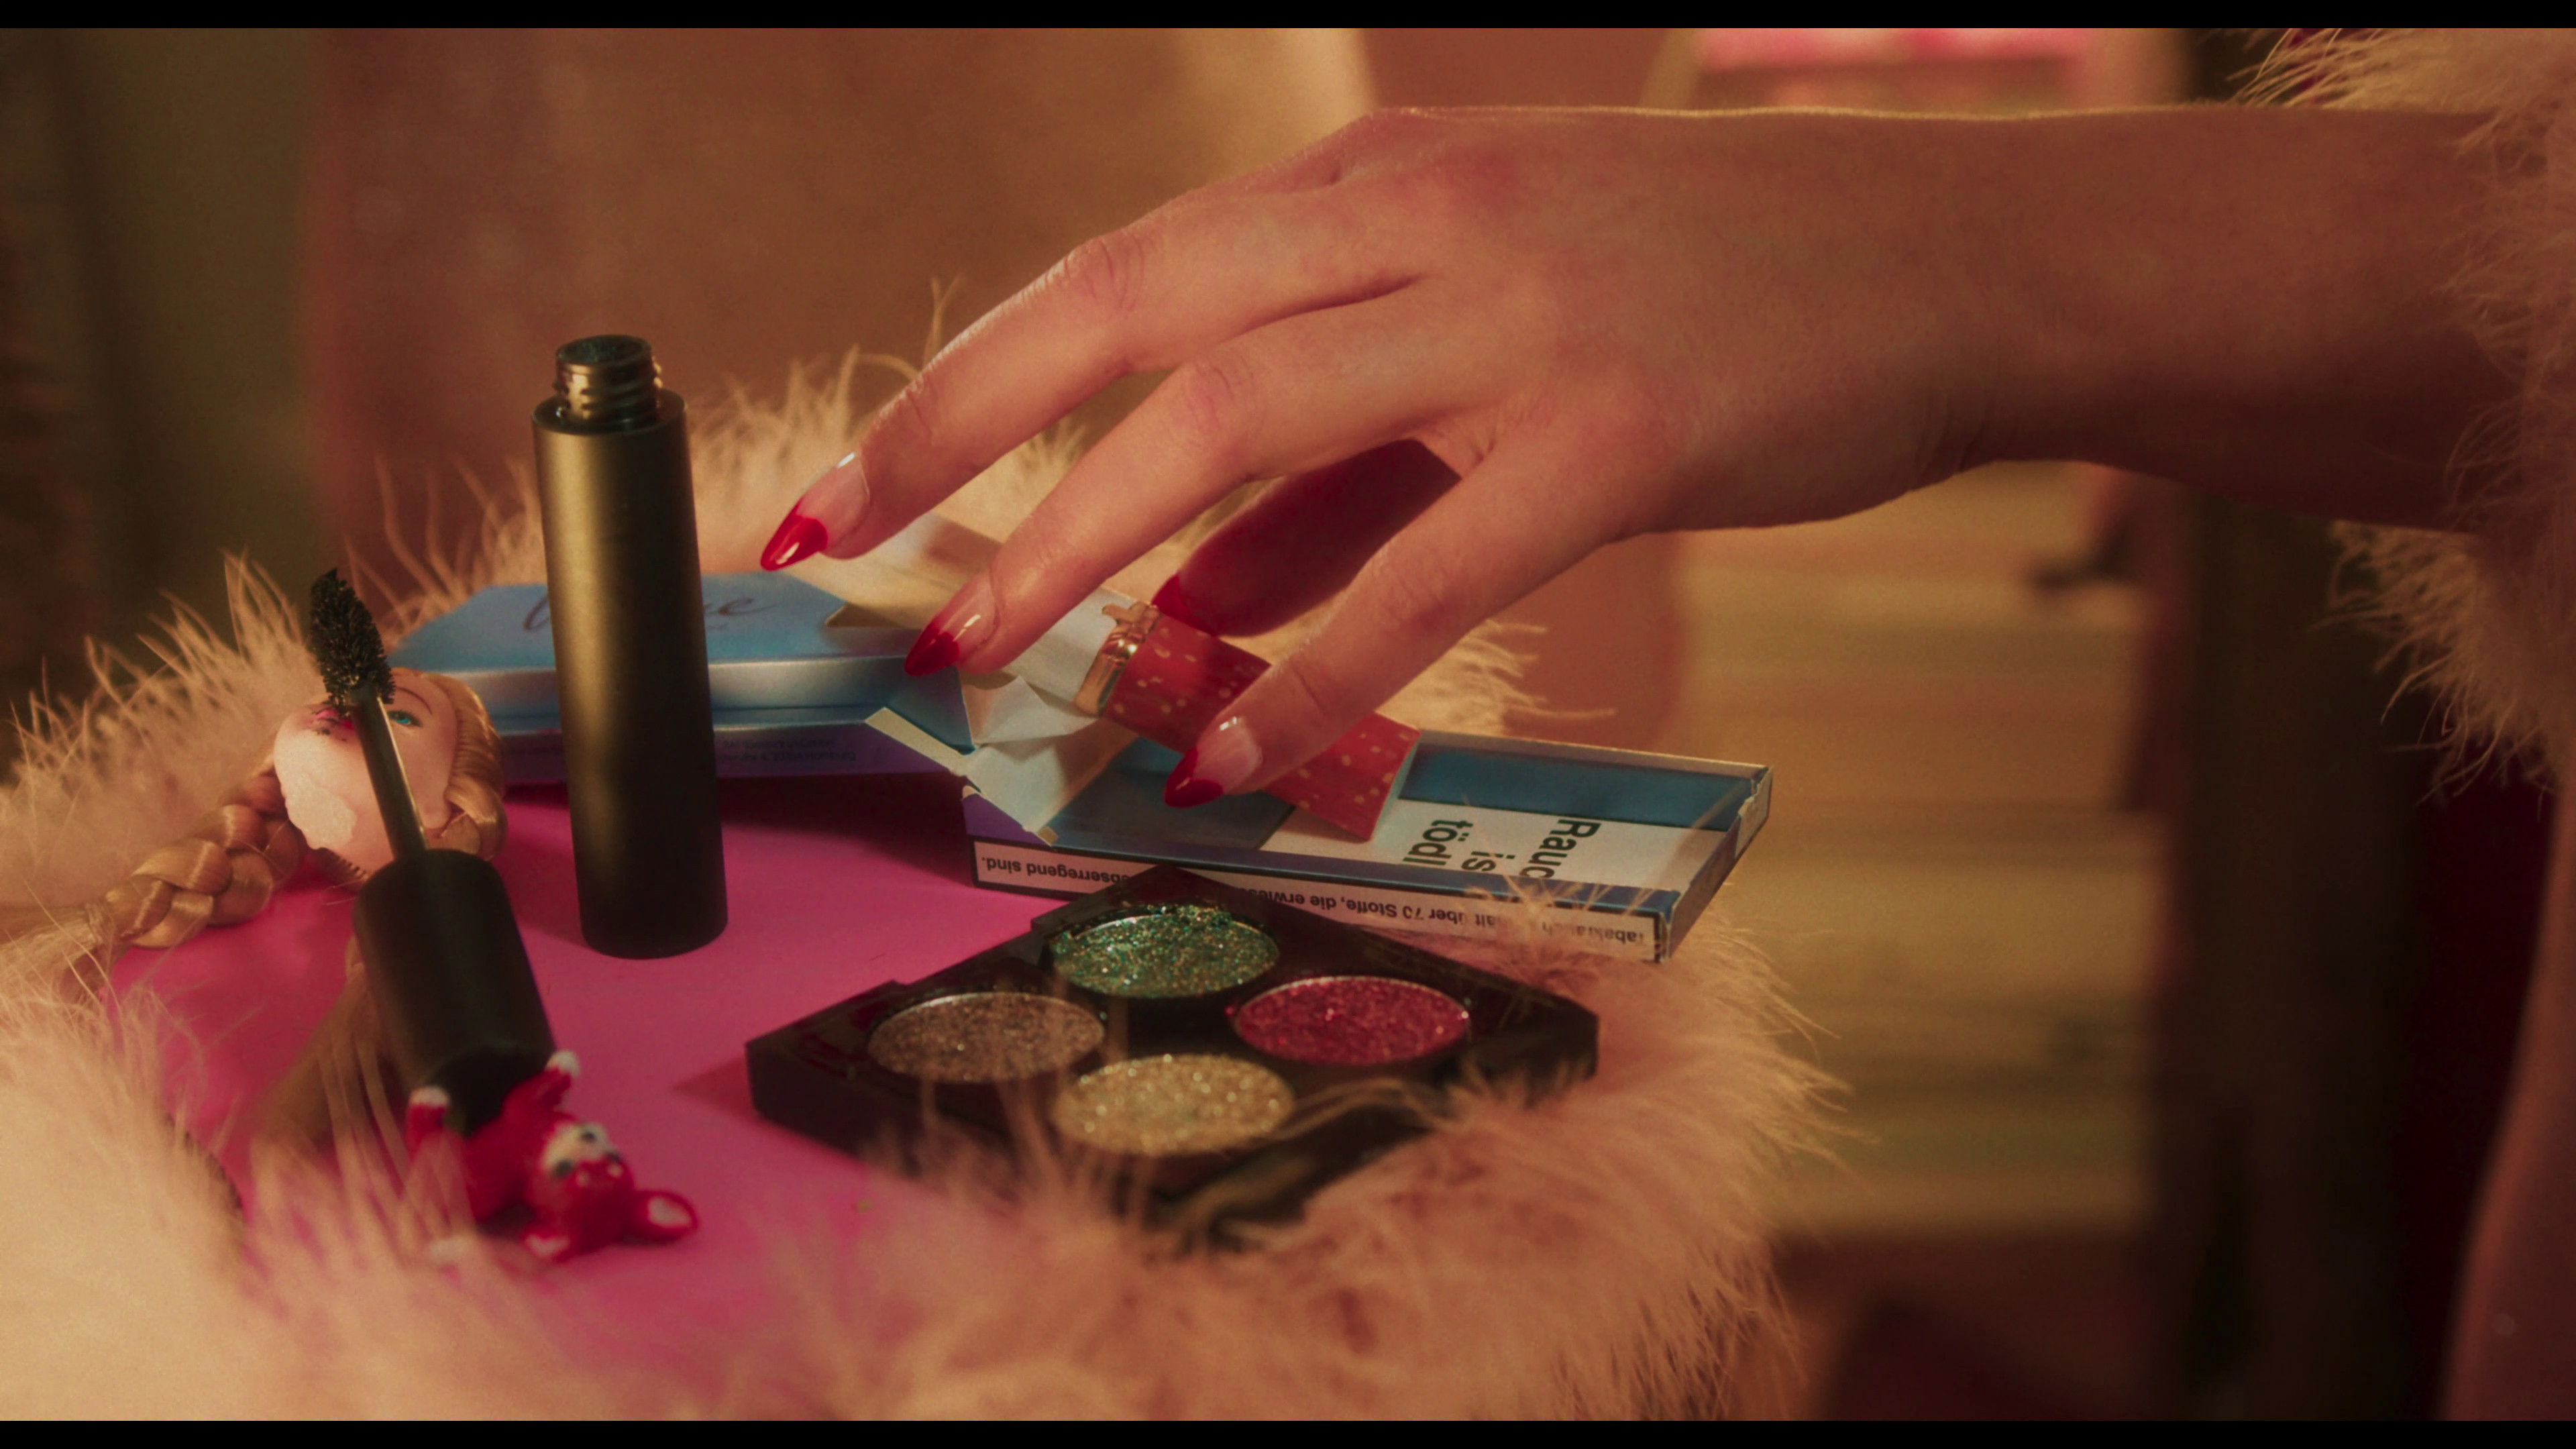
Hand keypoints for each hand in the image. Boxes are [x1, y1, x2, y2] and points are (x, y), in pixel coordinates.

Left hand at [766, 105, 2497, 798]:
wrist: (1950, 259)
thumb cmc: (1712, 299)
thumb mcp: (1490, 342)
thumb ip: (1331, 472)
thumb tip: (1179, 594)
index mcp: (1380, 181)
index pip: (1123, 270)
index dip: (973, 378)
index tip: (860, 483)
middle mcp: (1421, 222)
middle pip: (1135, 324)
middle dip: (971, 448)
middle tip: (865, 578)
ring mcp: (1517, 317)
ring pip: (1241, 427)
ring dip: (1091, 552)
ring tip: (996, 662)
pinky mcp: (1618, 432)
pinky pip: (1422, 567)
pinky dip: (1313, 665)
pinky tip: (1235, 750)